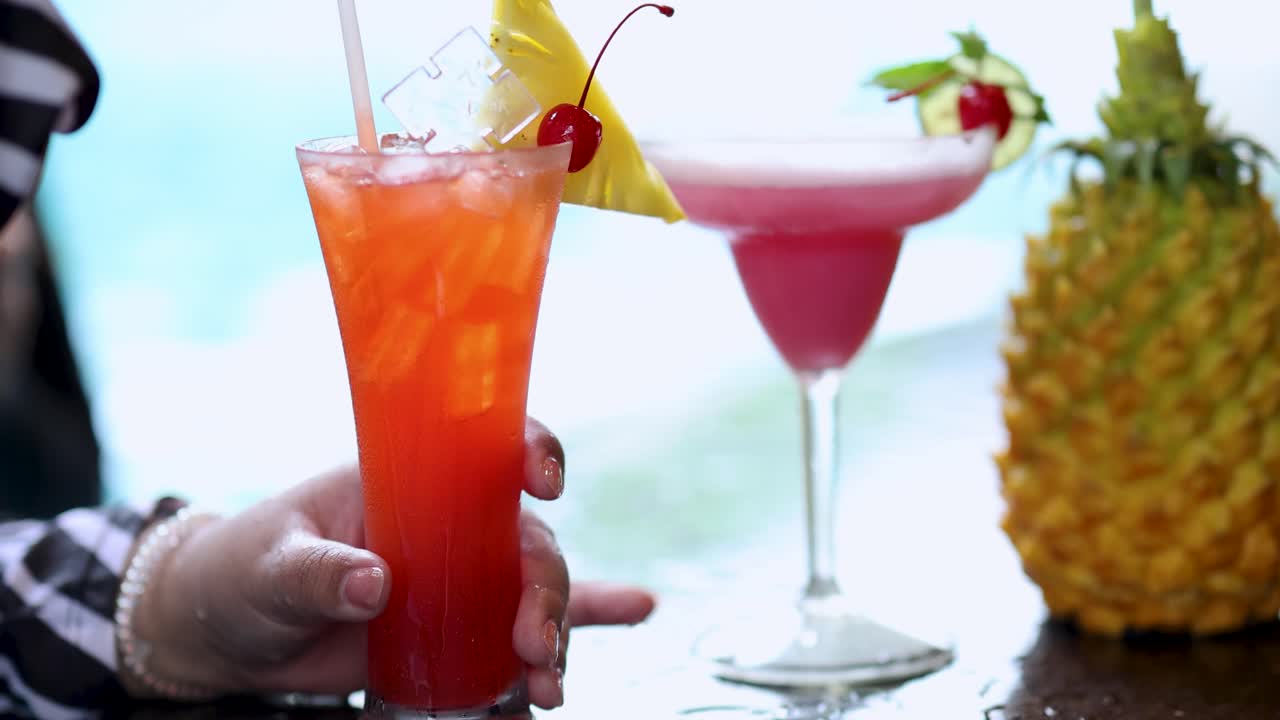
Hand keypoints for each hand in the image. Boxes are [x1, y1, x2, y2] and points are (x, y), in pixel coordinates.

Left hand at [127, 417, 655, 708]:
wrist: (224, 633)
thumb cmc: (242, 571)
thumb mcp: (272, 564)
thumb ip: (318, 570)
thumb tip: (374, 584)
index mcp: (409, 480)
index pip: (485, 449)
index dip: (529, 451)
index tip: (543, 484)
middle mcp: (447, 525)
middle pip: (526, 541)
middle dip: (545, 589)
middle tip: (533, 645)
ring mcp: (455, 581)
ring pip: (531, 593)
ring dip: (555, 632)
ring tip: (548, 684)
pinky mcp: (451, 632)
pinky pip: (519, 632)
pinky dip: (568, 637)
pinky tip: (613, 635)